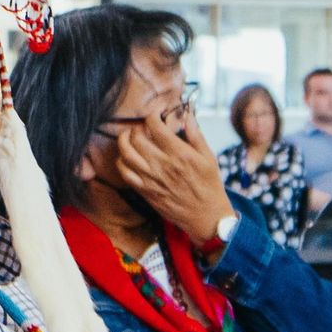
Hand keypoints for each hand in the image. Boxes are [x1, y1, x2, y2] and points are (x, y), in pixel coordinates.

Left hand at [113, 103, 235, 245]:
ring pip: (126, 154)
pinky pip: (125, 173)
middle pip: (136, 137)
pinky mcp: (145, 191)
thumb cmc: (209, 187)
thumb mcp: (209, 157)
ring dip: (124, 141)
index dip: (152, 116)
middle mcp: (162, 165)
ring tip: (129, 138)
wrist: (205, 217)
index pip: (154, 126)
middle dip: (137, 127)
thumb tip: (187, 114)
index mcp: (179, 154)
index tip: (155, 116)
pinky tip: (128, 158)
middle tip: (142, 128)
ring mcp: (151, 179)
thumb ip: (196, 135)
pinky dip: (122, 162)